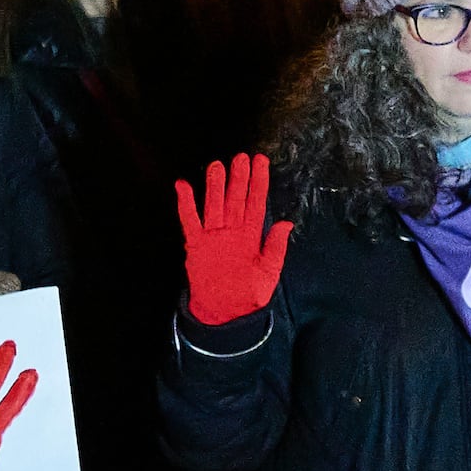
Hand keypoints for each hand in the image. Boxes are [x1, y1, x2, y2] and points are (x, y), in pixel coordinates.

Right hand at [173, 155, 291, 327]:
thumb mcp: (269, 273)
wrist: (224, 314)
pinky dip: (186, 203)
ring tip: (217, 164)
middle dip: (238, 177)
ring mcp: (213, 235)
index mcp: (251, 236)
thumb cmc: (249, 295)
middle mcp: (232, 230)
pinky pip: (190, 219)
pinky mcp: (196, 243)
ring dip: (215, 184)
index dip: (258, 182)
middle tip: (240, 157)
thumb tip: (286, 223)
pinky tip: (184, 185)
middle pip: (235, 198)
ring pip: (214, 203)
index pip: (256, 202)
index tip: (260, 161)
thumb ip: (276, 248)